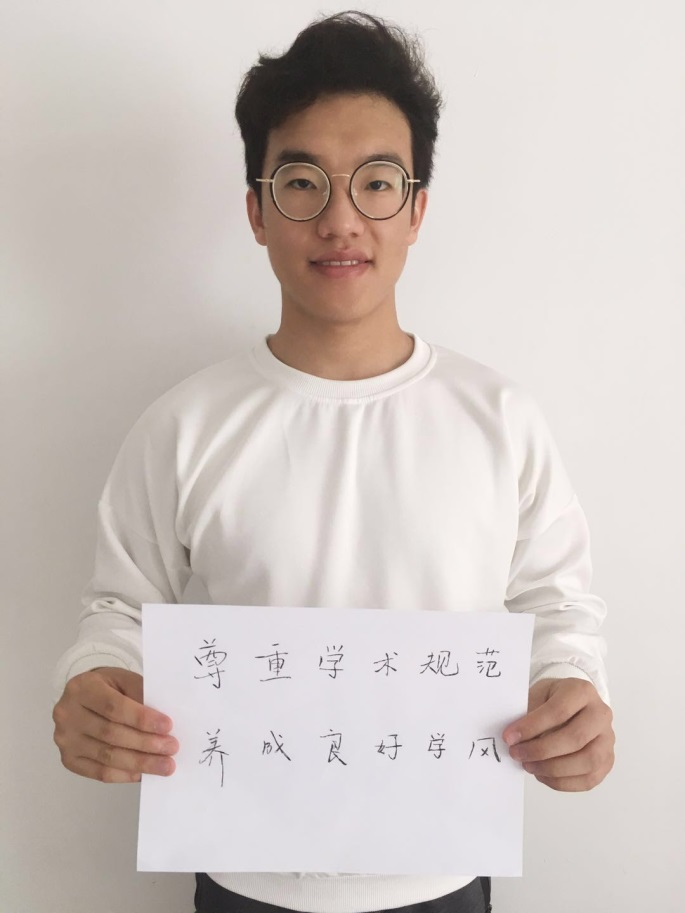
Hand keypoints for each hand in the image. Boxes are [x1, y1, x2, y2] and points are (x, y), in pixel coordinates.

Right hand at [53, 667, 177, 782]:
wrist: (84, 696)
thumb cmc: (109, 687)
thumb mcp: (124, 680)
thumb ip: (141, 696)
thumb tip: (162, 725)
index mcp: (82, 688)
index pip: (114, 707)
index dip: (142, 719)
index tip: (167, 726)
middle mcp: (67, 714)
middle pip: (111, 734)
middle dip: (145, 743)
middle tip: (171, 748)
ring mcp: (65, 739)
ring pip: (107, 756)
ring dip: (140, 763)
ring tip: (164, 765)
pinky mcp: (68, 759)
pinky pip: (99, 773)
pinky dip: (124, 775)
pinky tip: (143, 774)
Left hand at [502, 678, 613, 791]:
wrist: (573, 705)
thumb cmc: (552, 699)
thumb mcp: (538, 694)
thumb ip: (528, 712)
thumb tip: (514, 738)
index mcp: (582, 691)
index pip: (558, 711)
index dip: (532, 726)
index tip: (509, 737)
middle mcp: (601, 714)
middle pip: (575, 738)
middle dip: (541, 750)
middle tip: (517, 754)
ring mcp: (608, 739)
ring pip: (586, 762)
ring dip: (552, 769)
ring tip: (528, 766)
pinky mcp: (607, 761)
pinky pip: (589, 779)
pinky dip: (562, 782)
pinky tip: (542, 775)